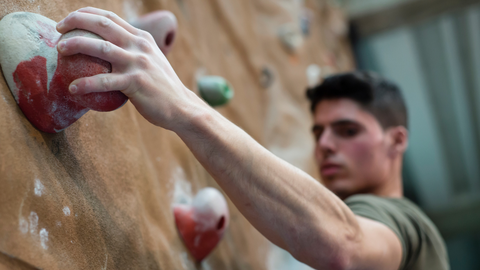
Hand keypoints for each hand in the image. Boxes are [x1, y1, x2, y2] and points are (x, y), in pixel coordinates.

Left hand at [56, 7, 199, 130]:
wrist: (182, 107)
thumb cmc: (161, 88)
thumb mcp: (151, 62)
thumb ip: (133, 52)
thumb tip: (105, 51)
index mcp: (142, 38)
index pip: (110, 17)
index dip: (86, 14)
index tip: (69, 20)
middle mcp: (140, 45)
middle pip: (102, 24)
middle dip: (76, 21)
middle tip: (58, 30)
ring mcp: (138, 63)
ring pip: (100, 47)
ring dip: (75, 45)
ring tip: (59, 50)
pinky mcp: (136, 82)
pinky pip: (103, 82)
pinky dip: (85, 84)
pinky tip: (73, 89)